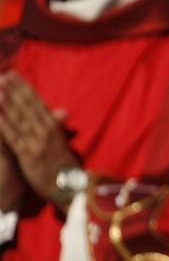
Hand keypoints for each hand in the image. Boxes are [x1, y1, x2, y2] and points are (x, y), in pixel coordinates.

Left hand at [0, 71, 76, 206]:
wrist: (69, 185)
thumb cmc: (62, 162)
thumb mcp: (61, 141)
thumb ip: (56, 124)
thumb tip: (60, 110)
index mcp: (53, 126)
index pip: (37, 102)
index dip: (24, 88)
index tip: (14, 75)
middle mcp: (46, 130)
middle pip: (28, 107)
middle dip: (15, 91)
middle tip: (4, 76)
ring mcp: (37, 142)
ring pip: (21, 120)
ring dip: (9, 105)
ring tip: (0, 91)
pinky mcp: (29, 155)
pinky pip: (15, 139)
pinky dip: (6, 128)